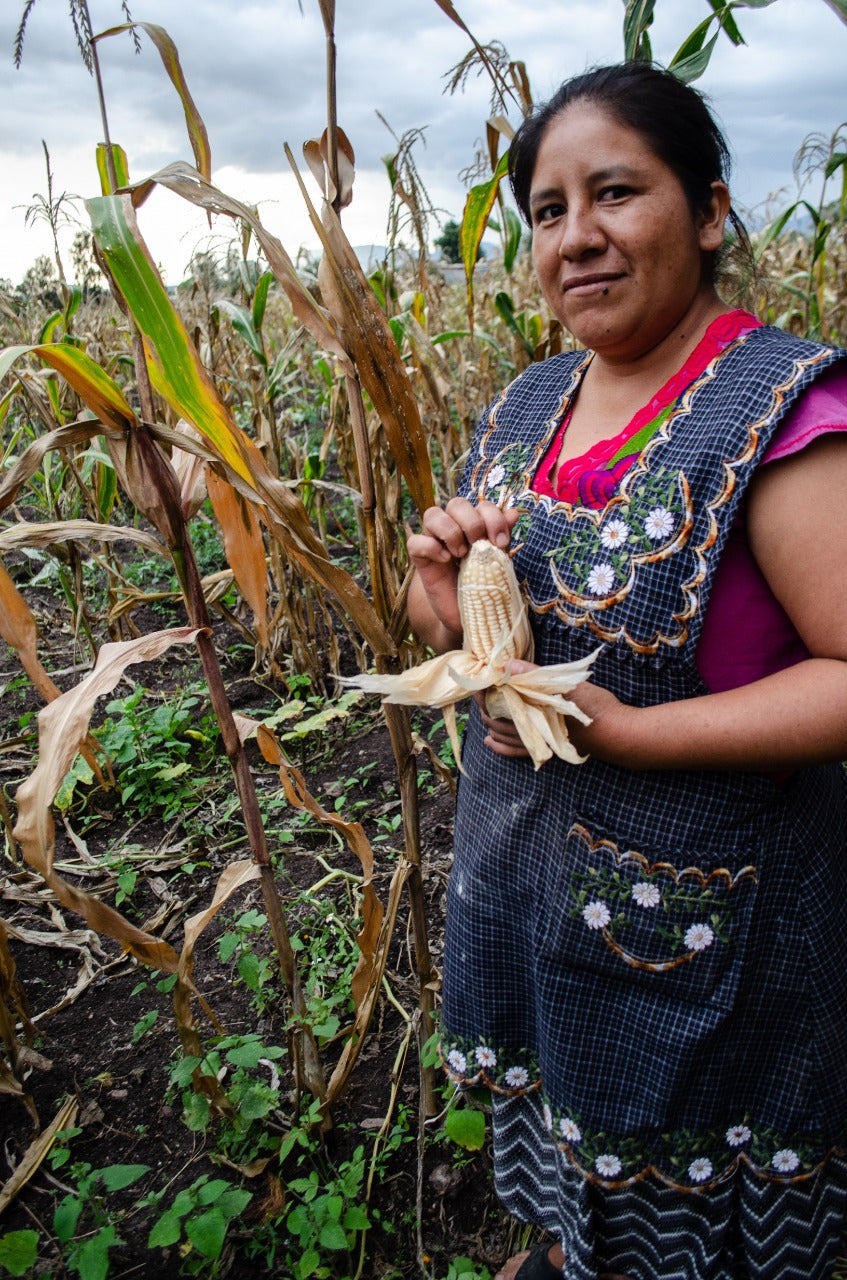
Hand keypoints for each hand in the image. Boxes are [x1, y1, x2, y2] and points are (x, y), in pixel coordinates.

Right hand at [407, 497, 519, 648]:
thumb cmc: (483, 587)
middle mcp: (453, 528)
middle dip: (472, 522)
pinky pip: (415, 541)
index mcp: (474, 526)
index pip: (481, 506)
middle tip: (480, 545)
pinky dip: (431, 547)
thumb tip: (512, 513)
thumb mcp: (497, 562)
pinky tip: (445, 560)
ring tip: (461, 554)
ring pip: (432, 514)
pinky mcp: (420, 558)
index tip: (501, 543)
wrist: (468, 617)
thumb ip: (501, 538)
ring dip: (450, 531)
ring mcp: (434, 541)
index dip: (493, 518)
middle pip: (456, 504)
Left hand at [477, 661, 633, 764]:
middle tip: (478, 690)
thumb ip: (534, 674)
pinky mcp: (545, 750)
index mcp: (534, 711)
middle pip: (497, 717)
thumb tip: (506, 665)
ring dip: (489, 721)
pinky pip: (515, 752)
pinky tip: (490, 742)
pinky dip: (500, 747)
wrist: (617, 734)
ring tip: (482, 708)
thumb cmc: (596, 706)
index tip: (481, 677)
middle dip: (485, 703)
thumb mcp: (567, 684)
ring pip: (502, 734)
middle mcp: (532, 730)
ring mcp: (538, 743)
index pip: (500, 699)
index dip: (487, 689)